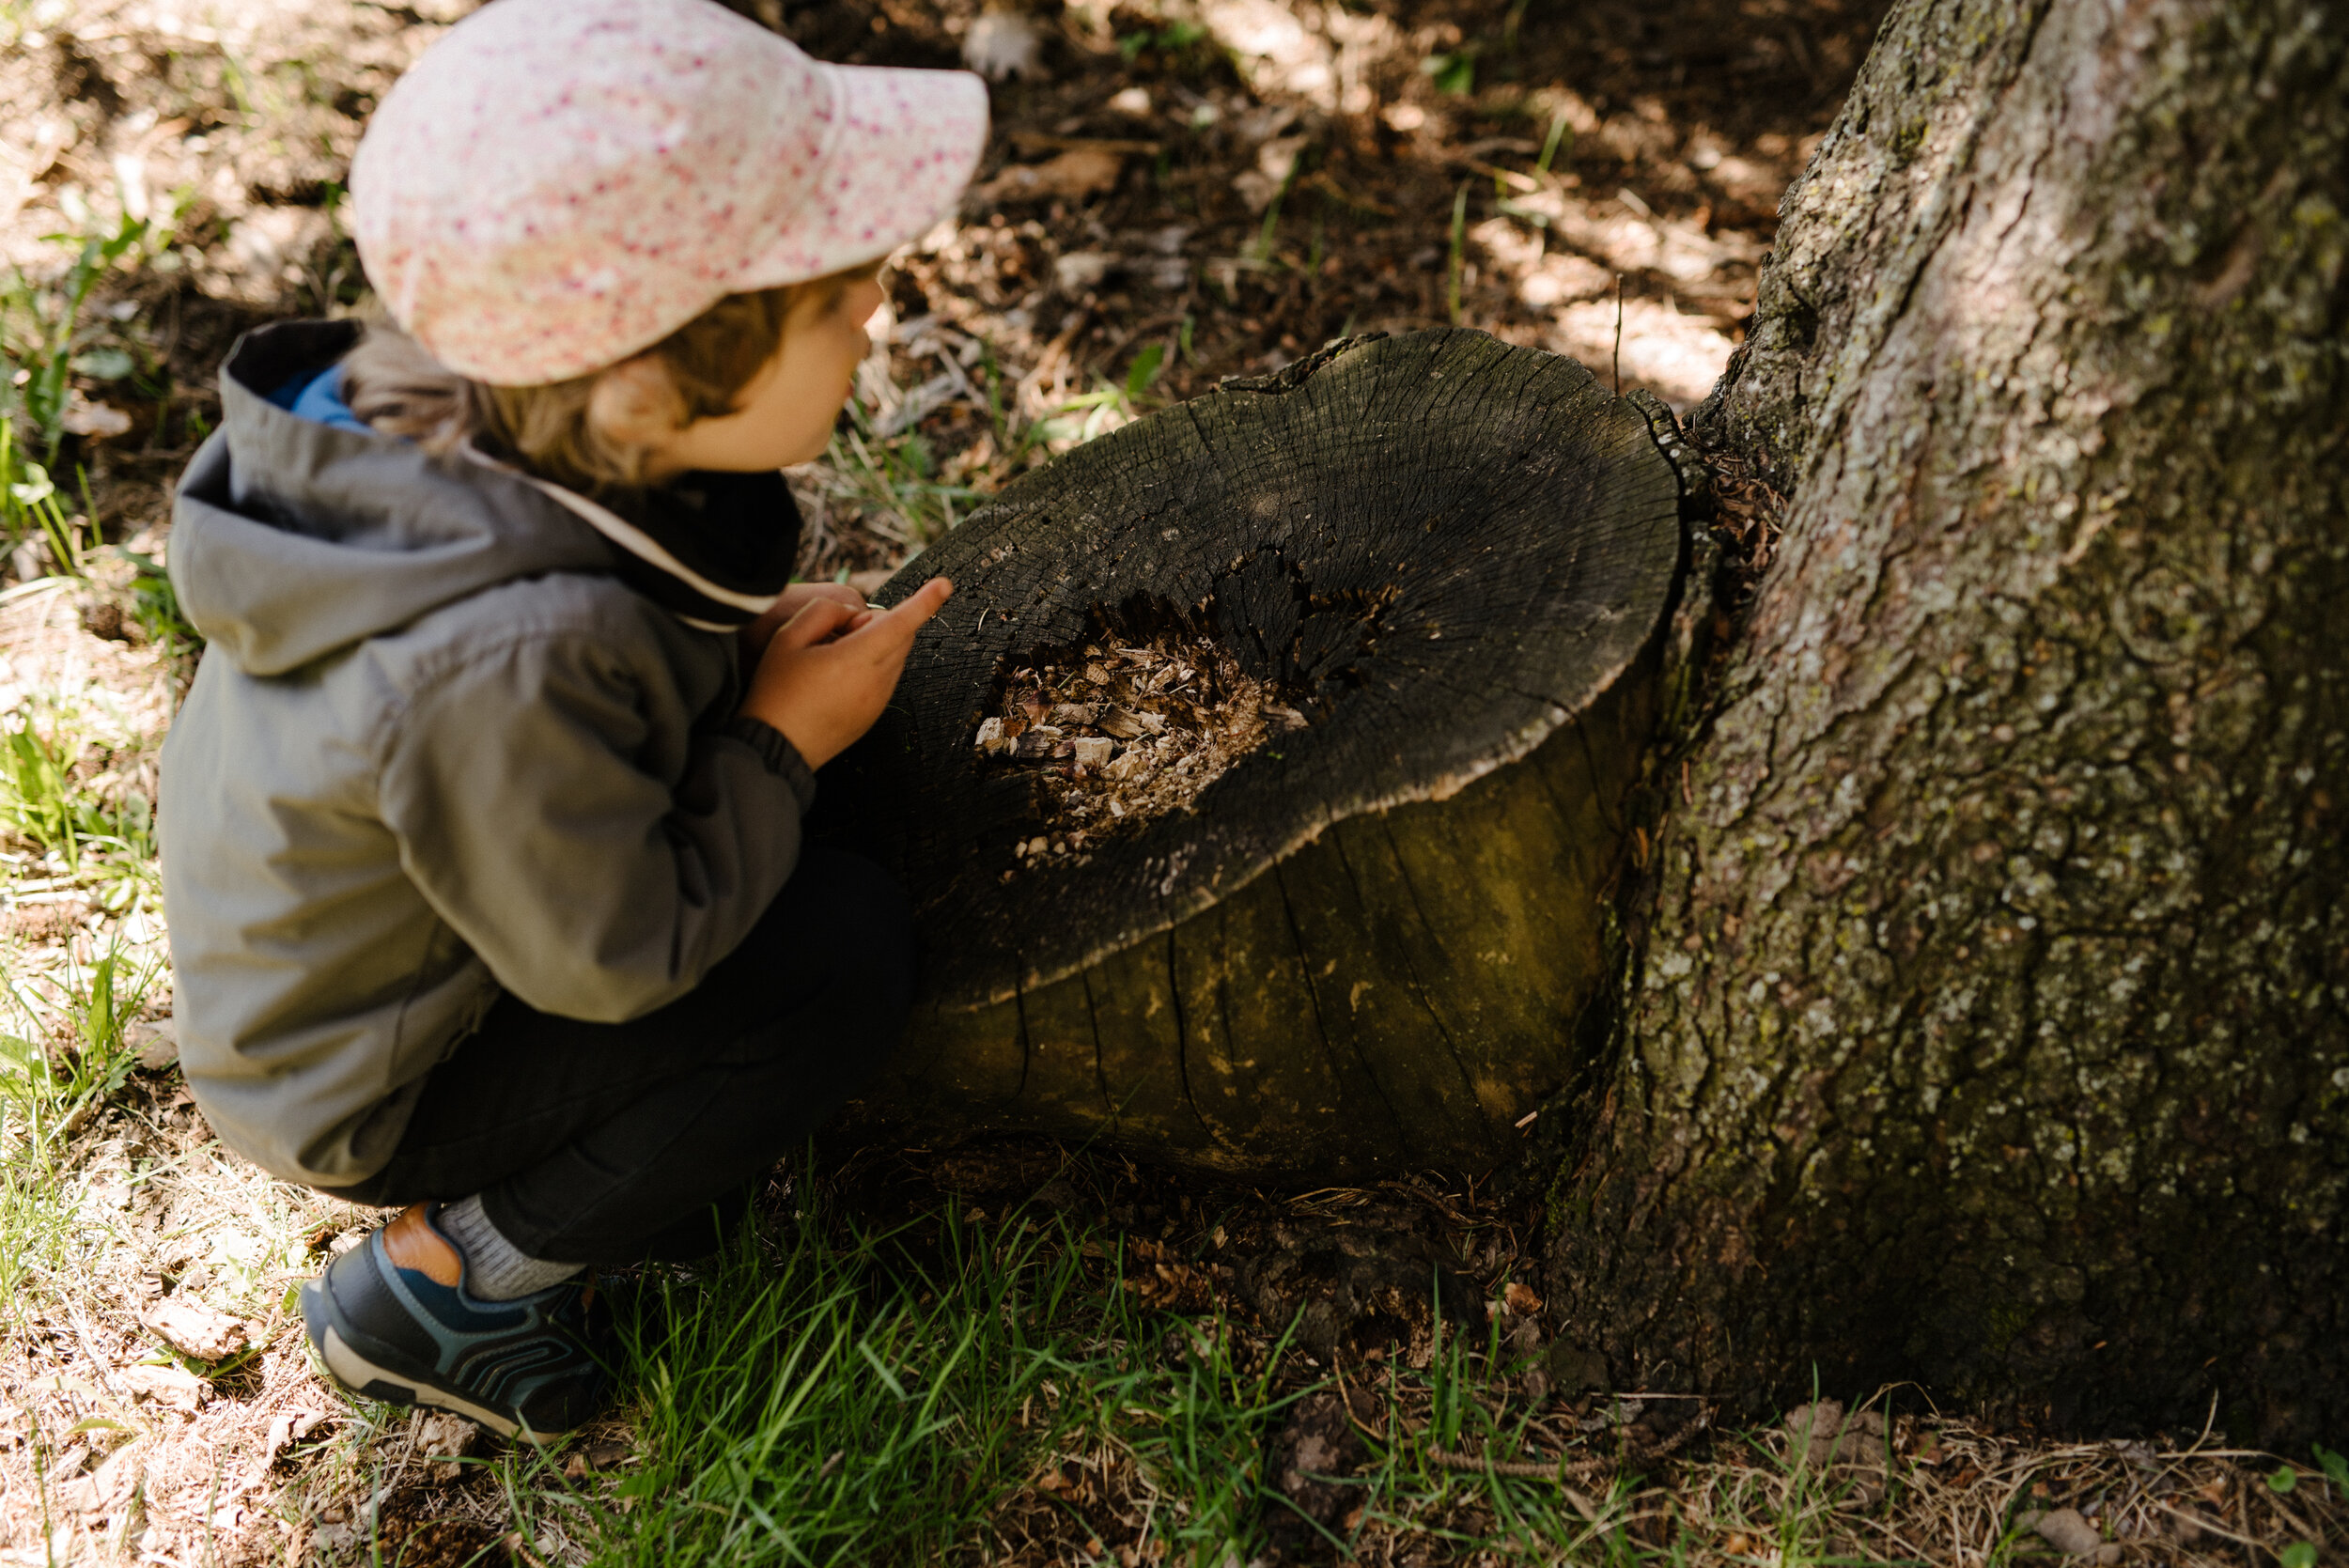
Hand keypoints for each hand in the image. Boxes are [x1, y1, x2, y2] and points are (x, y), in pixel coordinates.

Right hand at [738, 577, 953, 768]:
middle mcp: (877, 682)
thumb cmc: (777, 692)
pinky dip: (871, 665)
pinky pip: (886, 676)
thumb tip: (854, 615)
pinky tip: (834, 677)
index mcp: (856, 661)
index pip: (899, 623)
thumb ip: (824, 612)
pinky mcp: (876, 712)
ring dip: (875, 644)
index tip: (945, 584)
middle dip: (879, 622)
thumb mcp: (787, 638)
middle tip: (837, 634)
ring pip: (896, 655)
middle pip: (901, 635)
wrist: (776, 747)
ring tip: (830, 659)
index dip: (924, 601)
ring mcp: (880, 700)